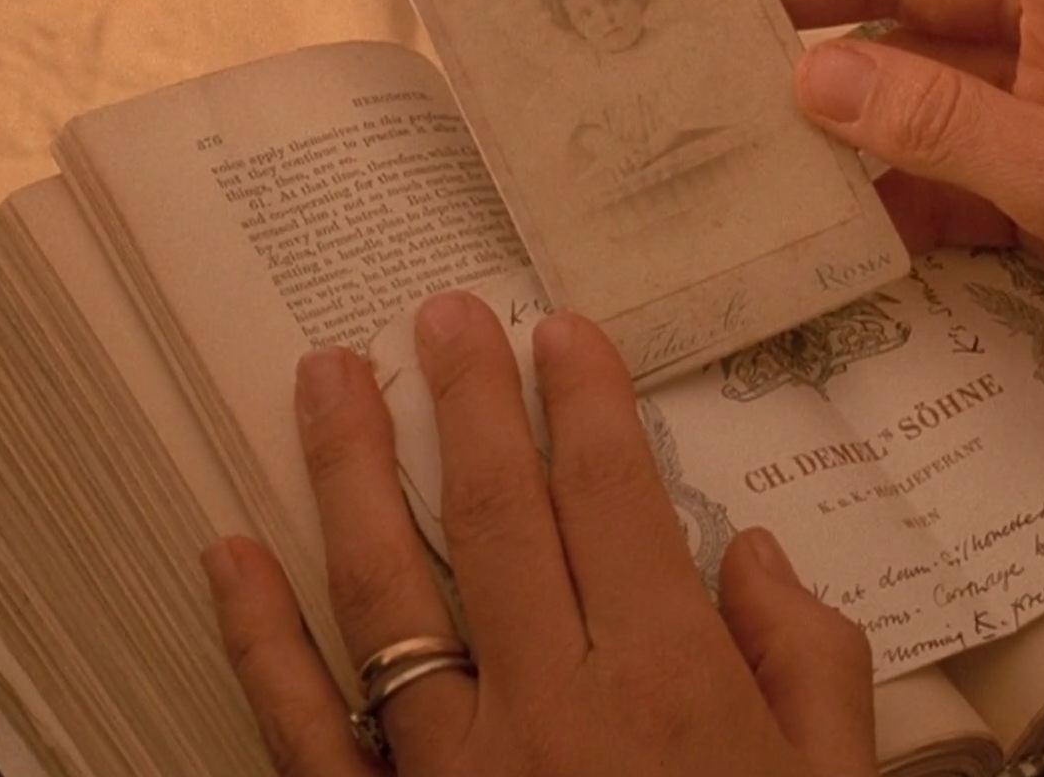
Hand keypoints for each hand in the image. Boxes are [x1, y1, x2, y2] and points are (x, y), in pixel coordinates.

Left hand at [203, 293, 874, 775]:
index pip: (615, 504)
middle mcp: (549, 707)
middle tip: (441, 313)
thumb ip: (816, 669)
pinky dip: (260, 640)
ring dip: (350, 474)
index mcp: (668, 687)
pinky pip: (305, 729)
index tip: (558, 331)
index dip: (587, 405)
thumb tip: (757, 557)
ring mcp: (451, 770)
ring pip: (386, 594)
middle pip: (496, 520)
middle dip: (469, 404)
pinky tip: (227, 555)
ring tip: (326, 376)